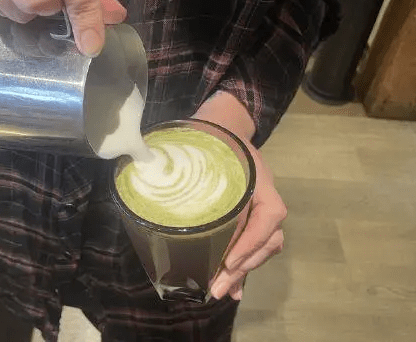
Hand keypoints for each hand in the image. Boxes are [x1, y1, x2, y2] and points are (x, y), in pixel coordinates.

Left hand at [192, 91, 286, 300]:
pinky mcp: (253, 217)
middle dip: (243, 266)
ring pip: (265, 246)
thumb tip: (147, 174)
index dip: (251, 242)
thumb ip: (185, 169)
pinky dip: (244, 266)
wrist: (224, 127)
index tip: (228, 262)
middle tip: (218, 288)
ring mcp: (263, 207)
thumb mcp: (204, 149)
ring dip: (244, 270)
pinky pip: (256, 245)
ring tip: (222, 289)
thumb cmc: (212, 138)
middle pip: (268, 239)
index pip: (268, 216)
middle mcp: (266, 196)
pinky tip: (232, 287)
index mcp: (259, 180)